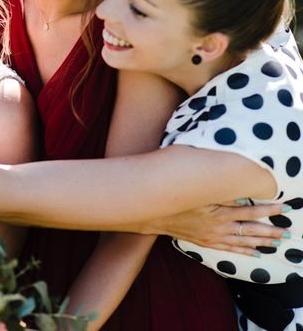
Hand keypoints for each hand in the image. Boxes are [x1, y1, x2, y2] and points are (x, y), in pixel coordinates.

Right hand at [143, 202, 290, 255]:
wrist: (154, 214)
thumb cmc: (175, 198)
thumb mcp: (197, 191)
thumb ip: (218, 190)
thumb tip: (239, 190)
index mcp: (219, 212)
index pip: (251, 211)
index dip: (269, 210)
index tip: (285, 207)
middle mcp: (219, 227)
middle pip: (251, 230)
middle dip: (271, 230)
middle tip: (288, 232)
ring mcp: (213, 237)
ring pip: (243, 241)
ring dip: (261, 242)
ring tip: (278, 242)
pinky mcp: (205, 242)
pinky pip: (229, 249)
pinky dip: (244, 251)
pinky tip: (256, 253)